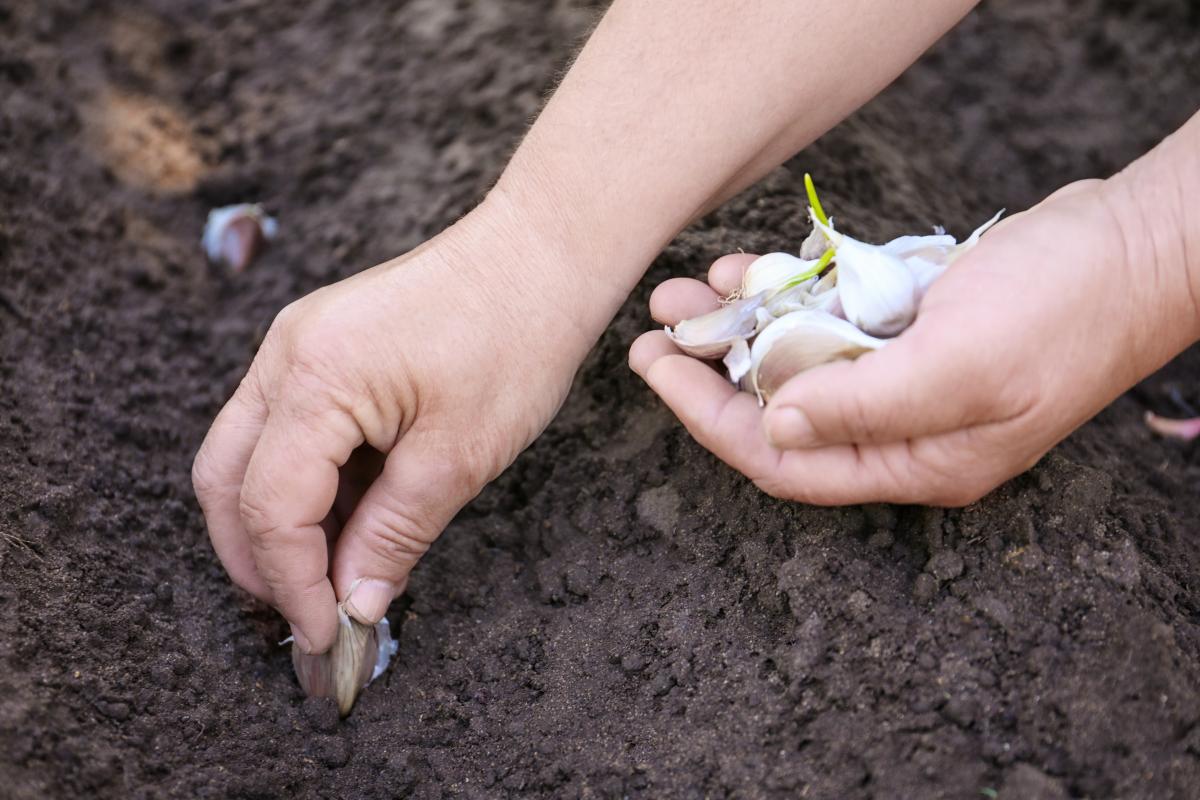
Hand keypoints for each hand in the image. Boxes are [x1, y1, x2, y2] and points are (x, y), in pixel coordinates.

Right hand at [192, 199, 590, 652]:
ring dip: (283, 522)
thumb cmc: (515, 339)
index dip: (291, 583)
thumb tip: (354, 603)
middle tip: (308, 613)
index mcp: (315, 378)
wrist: (540, 255)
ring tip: (337, 574)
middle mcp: (286, 354)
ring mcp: (297, 343)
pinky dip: (307, 483)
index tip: (326, 636)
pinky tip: (351, 520)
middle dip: (257, 558)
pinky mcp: (321, 344)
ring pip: (250, 455)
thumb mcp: (459, 455)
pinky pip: (286, 427)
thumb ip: (393, 535)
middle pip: (227, 479)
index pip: (269, 506)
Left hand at [631, 178, 1199, 505]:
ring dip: (738, 326)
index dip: (712, 421)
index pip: (786, 463)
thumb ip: (863, 406)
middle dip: (711, 372)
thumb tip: (774, 427)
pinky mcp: (911, 325)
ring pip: (797, 360)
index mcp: (915, 461)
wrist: (1137, 243)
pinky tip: (745, 270)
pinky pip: (828, 317)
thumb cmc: (1065, 311)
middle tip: (653, 335)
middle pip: (780, 413)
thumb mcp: (961, 365)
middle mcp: (902, 427)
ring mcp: (906, 374)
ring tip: (682, 291)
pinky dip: (786, 295)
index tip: (659, 375)